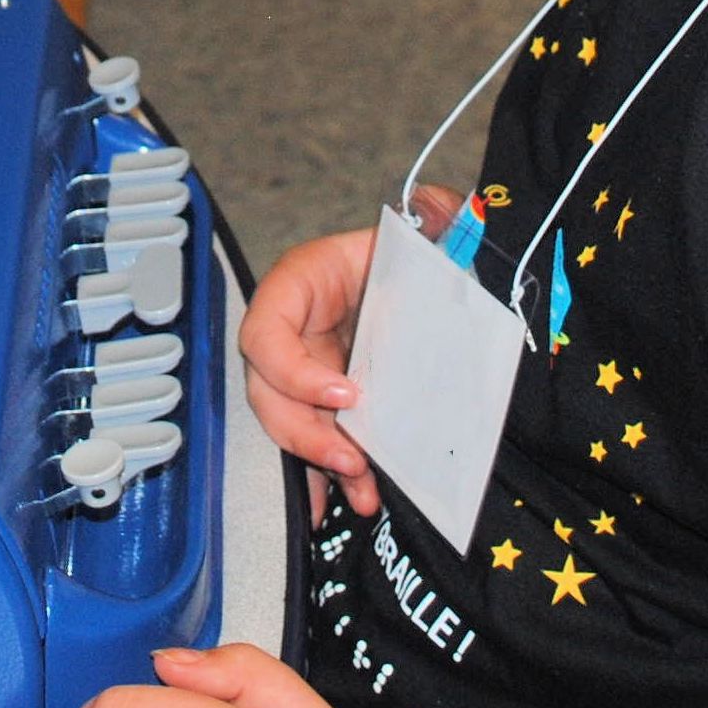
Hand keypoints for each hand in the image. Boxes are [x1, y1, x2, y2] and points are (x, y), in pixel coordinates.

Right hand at [244, 185, 459, 524]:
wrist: (426, 284)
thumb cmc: (412, 257)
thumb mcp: (417, 239)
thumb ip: (433, 219)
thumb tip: (441, 202)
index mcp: (299, 284)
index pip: (266, 333)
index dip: (296, 370)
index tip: (348, 393)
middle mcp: (291, 332)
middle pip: (267, 391)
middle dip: (305, 431)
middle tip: (351, 456)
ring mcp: (303, 371)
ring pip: (288, 424)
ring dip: (319, 461)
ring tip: (361, 487)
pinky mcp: (323, 403)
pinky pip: (309, 443)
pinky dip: (320, 478)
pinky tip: (337, 505)